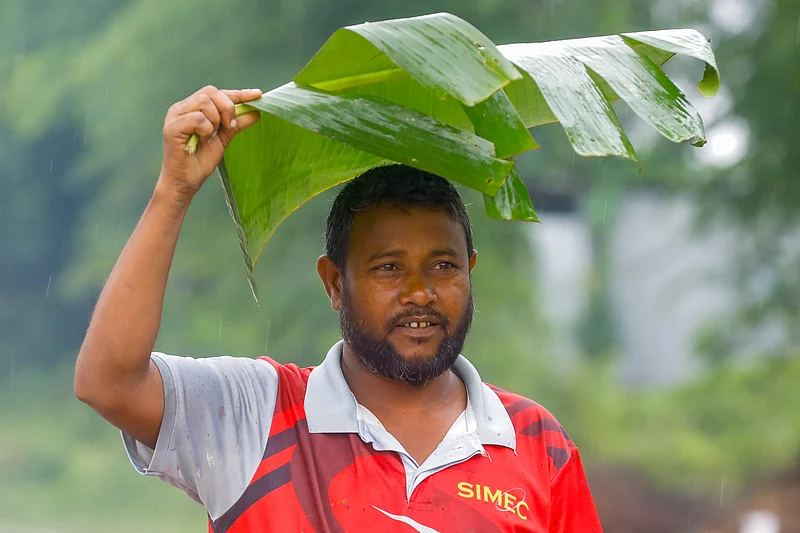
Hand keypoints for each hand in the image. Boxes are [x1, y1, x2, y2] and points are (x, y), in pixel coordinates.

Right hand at [157, 86, 261, 202]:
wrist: (186, 182)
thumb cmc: (201, 160)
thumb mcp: (224, 138)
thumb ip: (236, 124)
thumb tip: (256, 112)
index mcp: (192, 107)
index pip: (217, 93)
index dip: (238, 93)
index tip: (257, 95)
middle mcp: (182, 108)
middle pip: (210, 92)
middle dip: (227, 108)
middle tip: (230, 126)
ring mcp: (175, 116)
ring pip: (204, 102)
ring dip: (215, 120)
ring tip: (210, 136)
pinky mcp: (172, 127)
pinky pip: (197, 118)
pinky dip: (206, 130)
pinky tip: (202, 141)